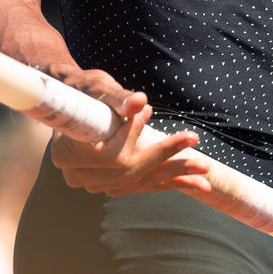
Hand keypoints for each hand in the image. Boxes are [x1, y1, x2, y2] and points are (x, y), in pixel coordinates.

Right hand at [50, 68, 210, 196]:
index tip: (162, 119)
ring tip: (204, 173)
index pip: (113, 155)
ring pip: (139, 183)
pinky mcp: (108, 184)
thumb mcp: (98, 87)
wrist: (69, 101)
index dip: (141, 139)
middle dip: (170, 163)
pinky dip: (167, 181)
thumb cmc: (84, 90)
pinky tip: (192, 182)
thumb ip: (118, 98)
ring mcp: (92, 183)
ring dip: (175, 177)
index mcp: (68, 153)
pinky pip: (141, 185)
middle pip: (130, 173)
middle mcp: (78, 175)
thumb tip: (139, 102)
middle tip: (203, 161)